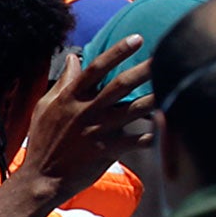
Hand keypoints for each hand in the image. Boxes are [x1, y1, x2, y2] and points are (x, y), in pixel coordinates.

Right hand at [14, 39, 155, 201]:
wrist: (41, 178)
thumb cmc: (43, 140)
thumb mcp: (46, 107)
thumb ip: (64, 82)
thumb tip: (74, 58)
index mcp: (71, 98)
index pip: (96, 68)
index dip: (117, 52)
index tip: (137, 38)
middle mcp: (87, 111)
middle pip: (121, 85)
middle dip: (144, 70)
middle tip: (165, 56)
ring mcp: (99, 131)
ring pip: (134, 110)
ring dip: (155, 99)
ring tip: (174, 88)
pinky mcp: (107, 151)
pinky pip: (136, 140)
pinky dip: (151, 135)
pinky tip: (164, 130)